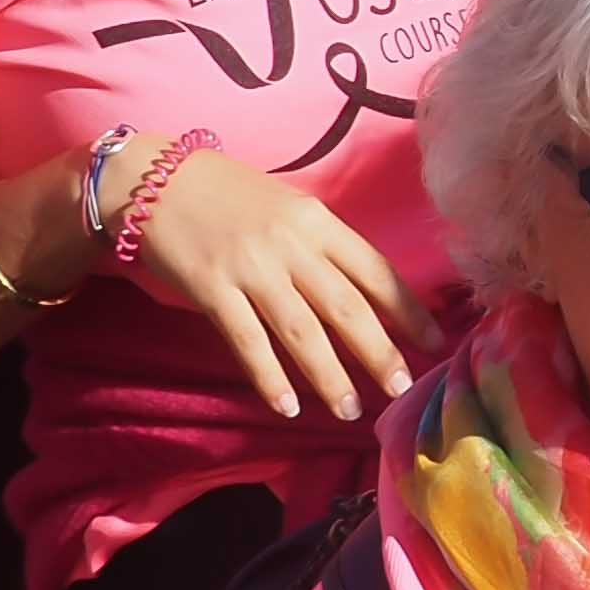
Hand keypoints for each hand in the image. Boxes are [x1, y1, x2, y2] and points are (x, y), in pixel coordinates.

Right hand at [123, 150, 432, 423]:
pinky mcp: (212, 288)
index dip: (408, 310)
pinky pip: (248, 341)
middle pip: (347, 306)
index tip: (435, 343)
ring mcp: (252, 268)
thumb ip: (324, 246)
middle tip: (402, 390)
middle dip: (379, 352)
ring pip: (301, 331)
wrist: (155, 179)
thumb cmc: (229, 195)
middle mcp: (292, 245)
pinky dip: (270, 376)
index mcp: (319, 221)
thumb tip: (366, 293)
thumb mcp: (289, 208)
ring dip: (329, 375)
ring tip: (350, 410)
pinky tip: (287, 405)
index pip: (376, 270)